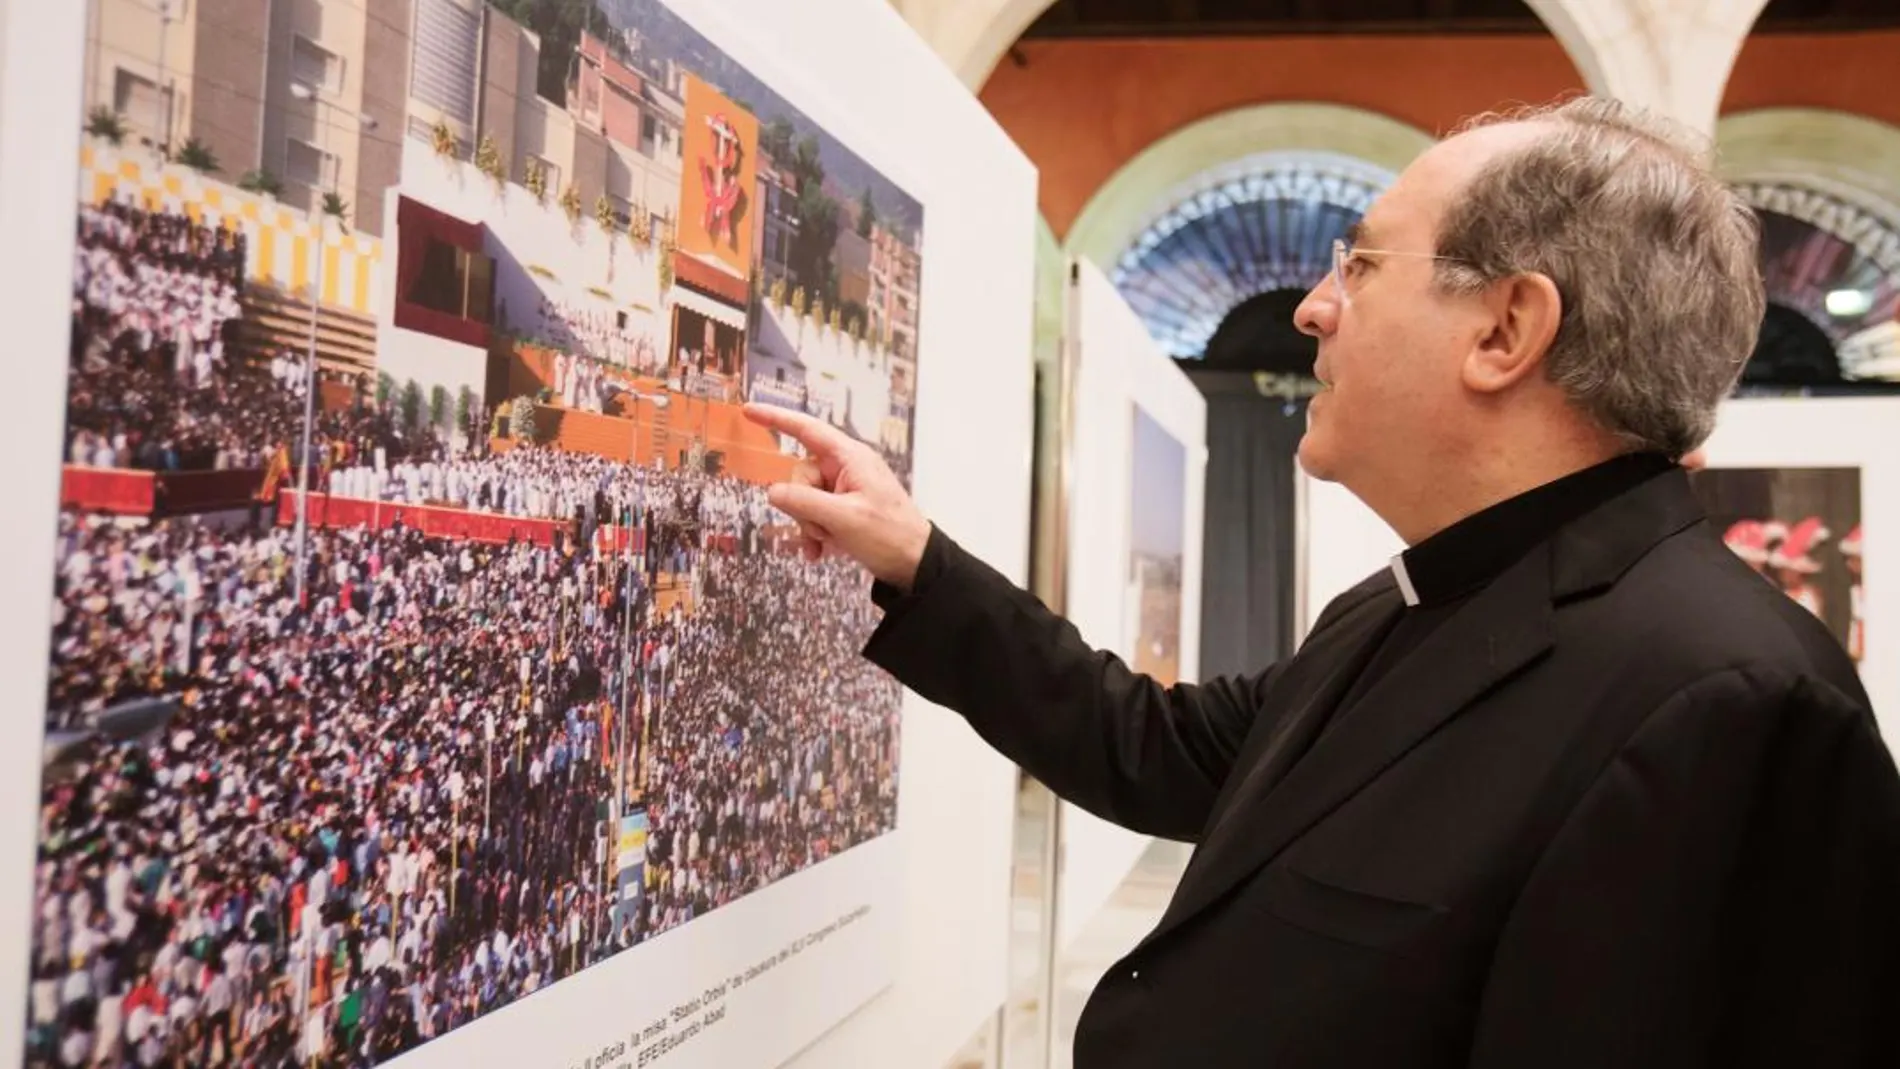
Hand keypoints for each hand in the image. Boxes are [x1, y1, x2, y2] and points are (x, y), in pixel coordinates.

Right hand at [741, 403, 932, 590]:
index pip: (807, 430)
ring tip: (827, 542)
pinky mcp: (842, 507)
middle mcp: (845, 467)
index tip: (749, 410)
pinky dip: (813, 532)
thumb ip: (804, 502)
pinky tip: (819, 552)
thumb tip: (773, 492)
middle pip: (800, 474)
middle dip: (801, 505)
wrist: (913, 563)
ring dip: (809, 524)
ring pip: (803, 498)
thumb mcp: (843, 518)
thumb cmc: (888, 535)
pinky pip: (813, 512)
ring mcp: (843, 487)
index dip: (776, 418)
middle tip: (821, 529)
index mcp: (850, 457)